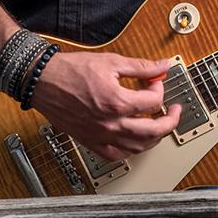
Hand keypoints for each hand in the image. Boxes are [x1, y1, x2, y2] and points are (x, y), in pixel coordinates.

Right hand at [29, 51, 182, 161]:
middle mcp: (110, 123)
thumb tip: (161, 67)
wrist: (43, 81)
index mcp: (116, 102)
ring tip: (159, 126)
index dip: (159, 89)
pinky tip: (135, 142)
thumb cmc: (70, 71)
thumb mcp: (110, 61)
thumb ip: (140, 66)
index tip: (155, 82)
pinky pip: (117, 155)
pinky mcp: (90, 142)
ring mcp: (100, 135)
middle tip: (175, 111)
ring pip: (138, 147)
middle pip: (154, 131)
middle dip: (170, 120)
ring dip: (154, 137)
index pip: (153, 102)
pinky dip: (131, 150)